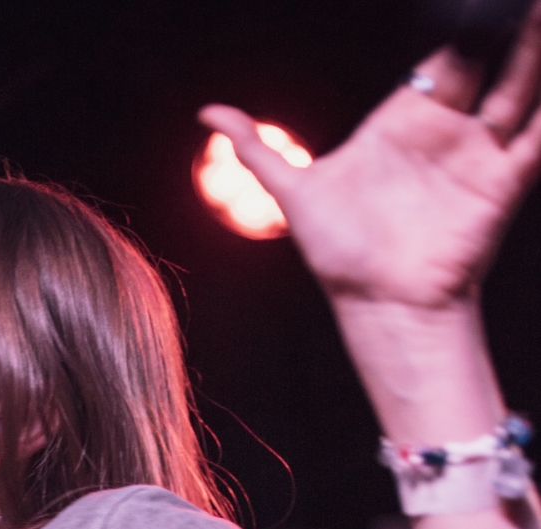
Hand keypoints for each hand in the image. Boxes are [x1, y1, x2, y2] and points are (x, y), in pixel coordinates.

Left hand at [201, 4, 540, 310]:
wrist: (382, 308)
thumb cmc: (342, 258)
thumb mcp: (294, 194)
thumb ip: (257, 150)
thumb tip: (210, 114)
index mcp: (403, 122)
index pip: (438, 58)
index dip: (458, 25)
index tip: (471, 0)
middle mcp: (444, 133)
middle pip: (485, 62)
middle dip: (502, 27)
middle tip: (514, 0)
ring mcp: (476, 156)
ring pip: (519, 87)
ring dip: (533, 52)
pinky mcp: (501, 183)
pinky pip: (536, 139)